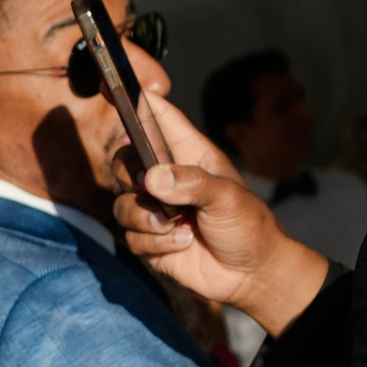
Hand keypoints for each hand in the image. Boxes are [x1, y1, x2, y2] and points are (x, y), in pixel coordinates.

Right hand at [109, 97, 331, 336]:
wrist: (250, 275)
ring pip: (122, 205)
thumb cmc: (248, 225)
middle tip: (146, 185)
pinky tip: (181, 246)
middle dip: (129, 174)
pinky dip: (154, 245)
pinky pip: (130, 237)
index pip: (158, 118)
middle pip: (125, 161)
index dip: (137, 102)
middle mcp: (168, 178)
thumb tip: (152, 179)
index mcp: (189, 155)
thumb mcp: (227, 197)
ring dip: (146, 220)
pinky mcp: (150, 240)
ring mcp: (156, 210)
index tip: (116, 91)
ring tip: (176, 229)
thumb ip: (191, 183)